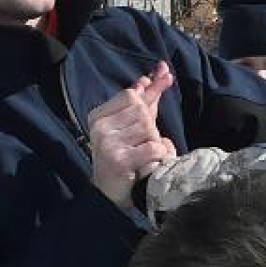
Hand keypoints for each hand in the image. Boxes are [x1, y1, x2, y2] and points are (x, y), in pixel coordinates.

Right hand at [88, 63, 178, 204]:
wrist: (110, 192)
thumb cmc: (124, 155)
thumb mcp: (131, 126)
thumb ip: (141, 102)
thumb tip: (151, 77)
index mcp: (98, 116)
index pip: (130, 95)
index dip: (151, 89)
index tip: (167, 74)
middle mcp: (99, 128)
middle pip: (141, 111)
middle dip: (151, 126)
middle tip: (144, 142)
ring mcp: (107, 143)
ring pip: (149, 128)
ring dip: (155, 141)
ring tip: (145, 154)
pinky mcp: (118, 160)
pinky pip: (153, 148)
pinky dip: (159, 155)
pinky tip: (151, 162)